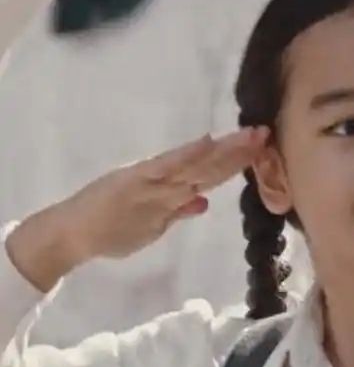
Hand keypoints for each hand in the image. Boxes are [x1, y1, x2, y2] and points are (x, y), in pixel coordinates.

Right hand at [6, 127, 268, 290]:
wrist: (72, 234)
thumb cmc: (110, 229)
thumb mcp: (152, 225)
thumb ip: (176, 212)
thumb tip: (203, 203)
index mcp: (170, 190)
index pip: (210, 175)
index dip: (236, 163)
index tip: (262, 151)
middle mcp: (166, 180)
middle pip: (210, 165)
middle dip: (239, 151)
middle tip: (267, 133)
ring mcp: (153, 180)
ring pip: (197, 164)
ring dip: (225, 151)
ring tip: (251, 136)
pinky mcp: (136, 181)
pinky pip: (167, 167)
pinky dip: (188, 155)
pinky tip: (208, 142)